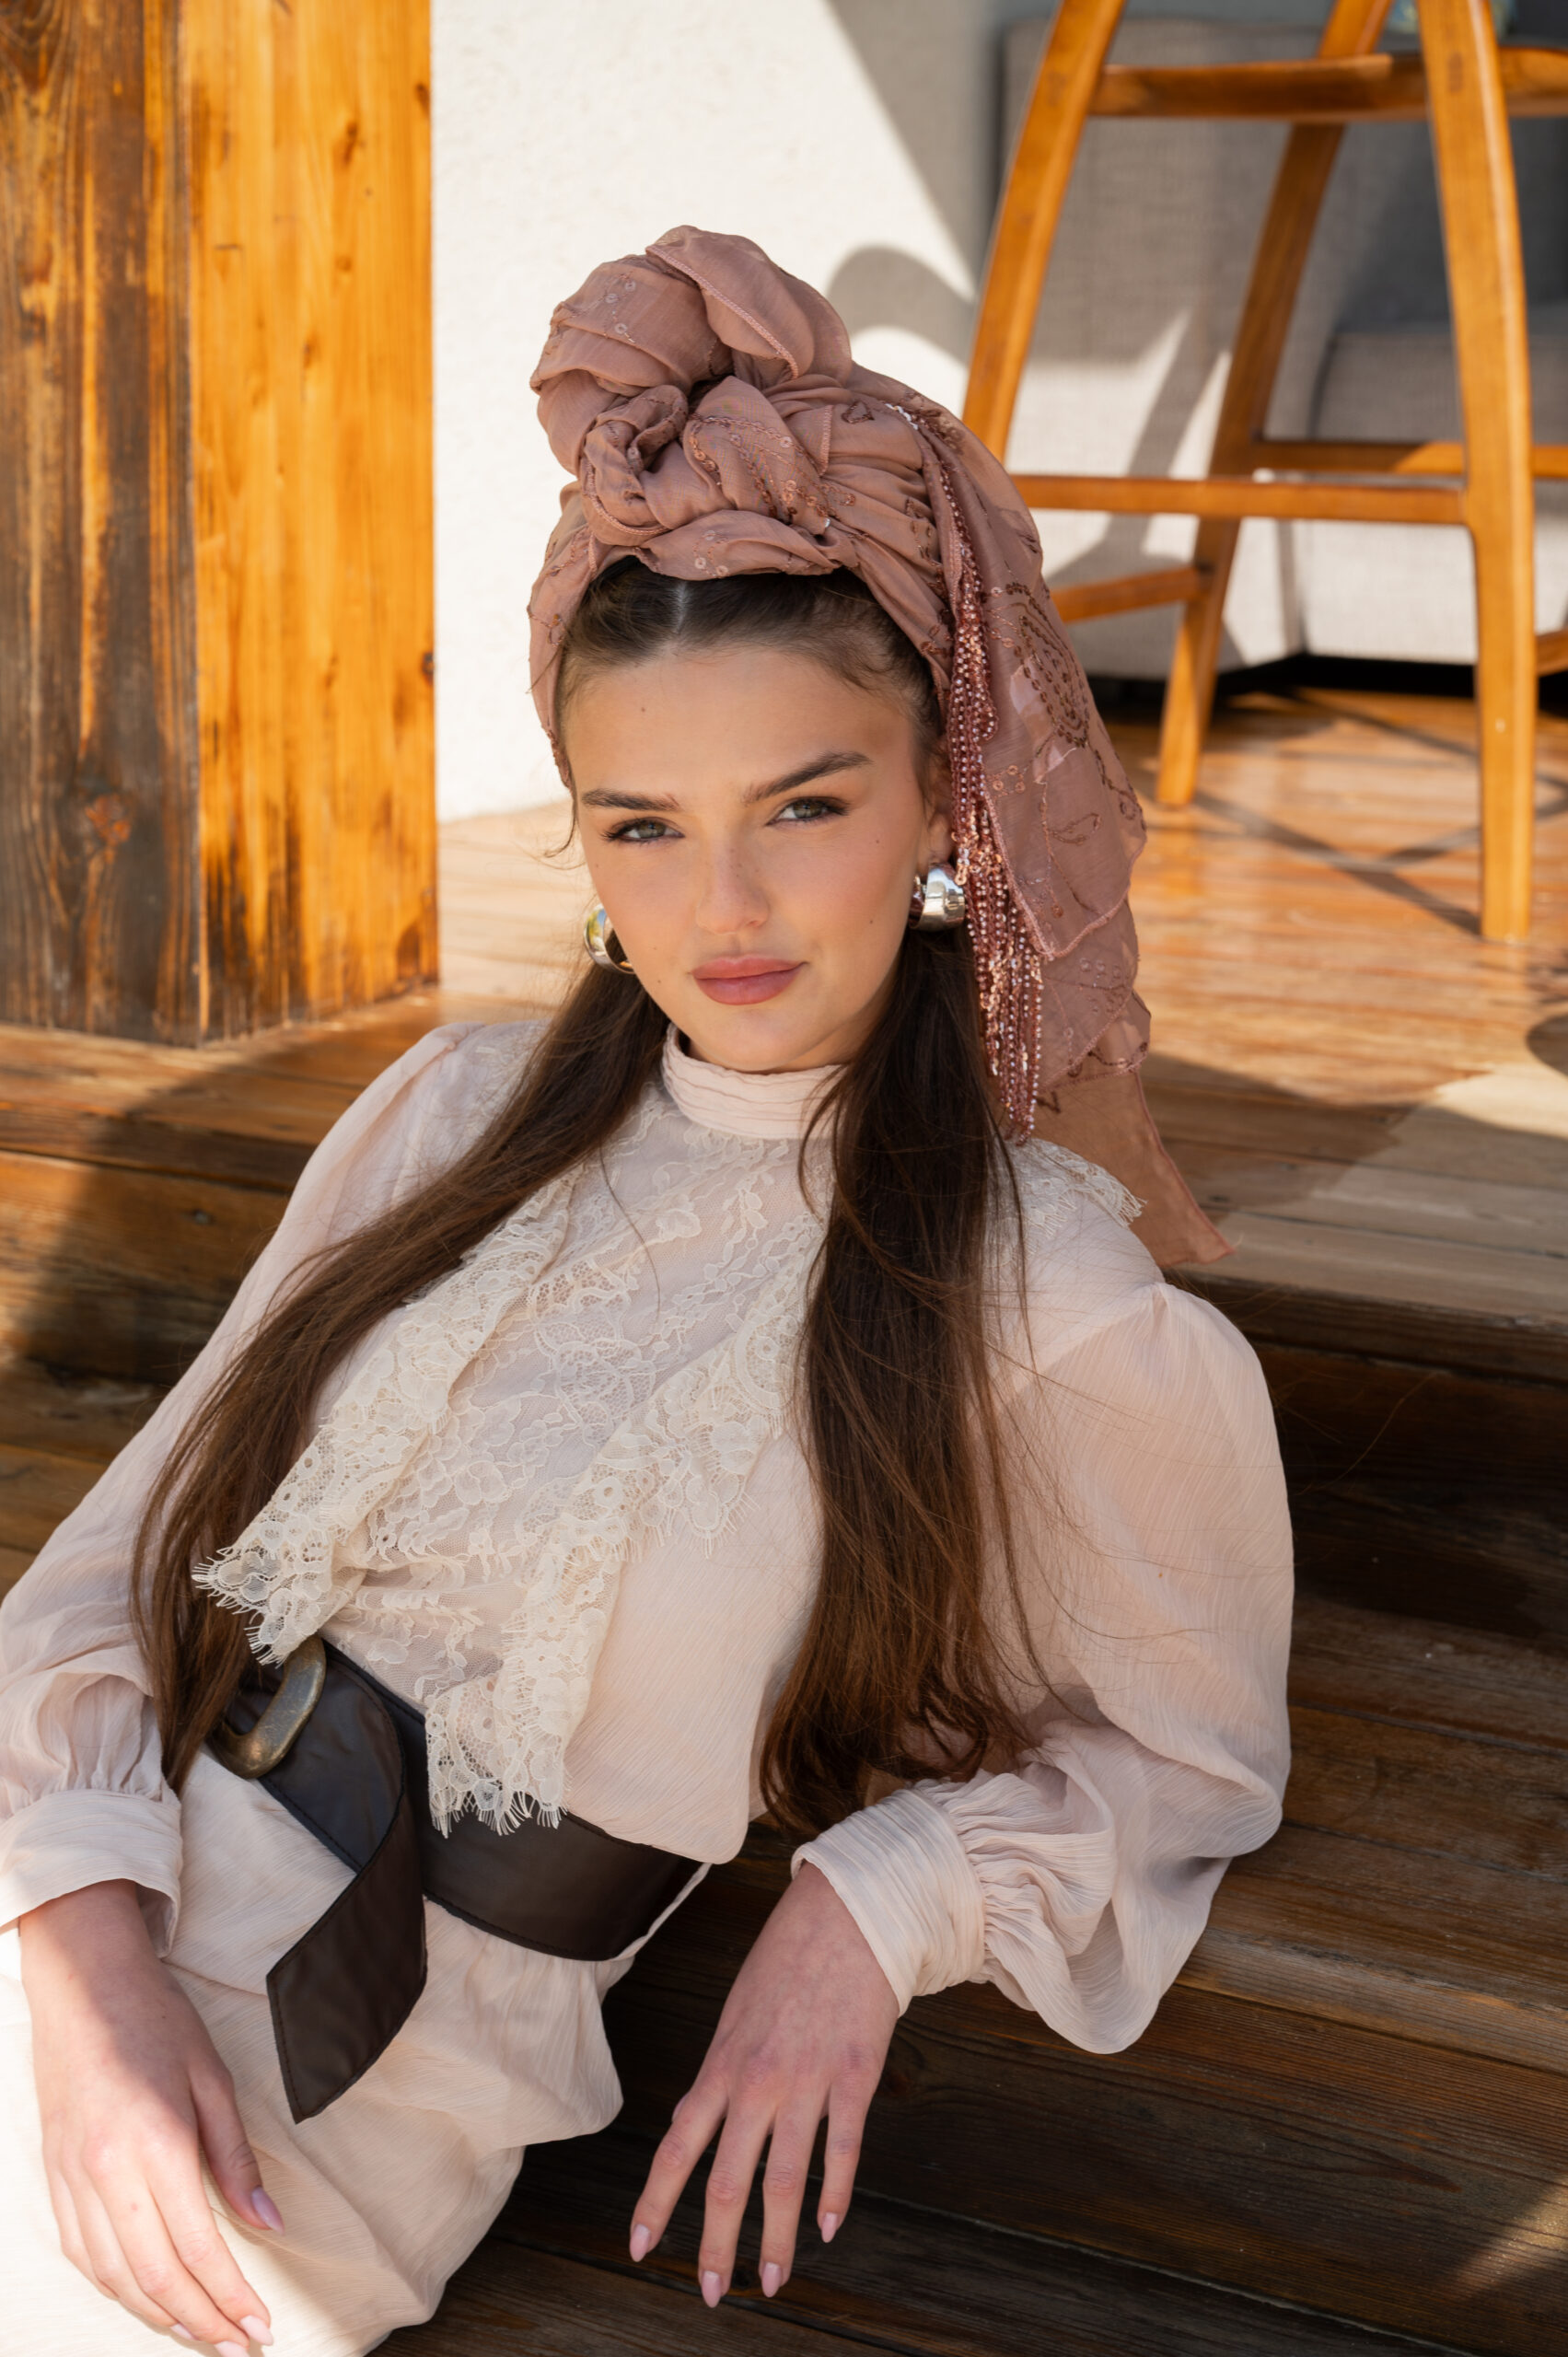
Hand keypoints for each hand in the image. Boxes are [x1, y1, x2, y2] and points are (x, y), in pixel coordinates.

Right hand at [20, 1880, 281, 2351]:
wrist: (85, 1986)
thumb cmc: (157, 2022)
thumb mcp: (213, 2080)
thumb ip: (236, 2160)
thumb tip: (268, 2224)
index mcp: (156, 2144)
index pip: (197, 2248)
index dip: (230, 2297)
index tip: (259, 2326)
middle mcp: (107, 2172)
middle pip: (154, 2276)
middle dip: (201, 2320)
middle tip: (238, 2344)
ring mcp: (73, 2178)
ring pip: (113, 2275)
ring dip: (158, 2314)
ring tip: (199, 2331)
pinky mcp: (54, 2178)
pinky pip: (82, 2253)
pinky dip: (115, 2287)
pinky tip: (144, 2297)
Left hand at [629, 1861, 898, 2305]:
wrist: (846, 1913)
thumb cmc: (786, 1959)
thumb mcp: (736, 2015)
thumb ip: (719, 2074)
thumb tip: (693, 2123)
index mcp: (721, 2065)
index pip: (676, 2147)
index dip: (655, 2202)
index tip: (640, 2247)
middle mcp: (758, 2081)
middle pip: (729, 2179)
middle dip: (716, 2244)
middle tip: (711, 2292)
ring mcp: (809, 2081)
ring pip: (786, 2179)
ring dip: (777, 2240)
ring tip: (772, 2281)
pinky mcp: (856, 2077)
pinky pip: (844, 2150)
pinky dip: (836, 2195)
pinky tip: (831, 2228)